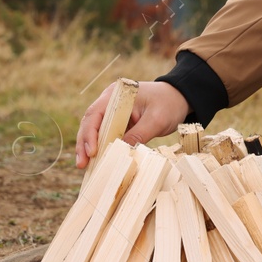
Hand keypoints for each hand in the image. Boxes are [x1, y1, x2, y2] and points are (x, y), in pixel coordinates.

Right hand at [74, 80, 189, 168]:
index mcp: (116, 95)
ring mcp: (112, 111)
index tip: (92, 152)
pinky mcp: (117, 121)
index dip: (90, 134)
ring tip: (84, 166)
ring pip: (94, 129)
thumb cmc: (168, 104)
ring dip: (88, 147)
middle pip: (89, 122)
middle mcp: (110, 101)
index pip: (95, 114)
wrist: (179, 97)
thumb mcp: (156, 121)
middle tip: (81, 164)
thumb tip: (121, 152)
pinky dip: (99, 147)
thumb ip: (139, 135)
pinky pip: (104, 134)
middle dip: (84, 144)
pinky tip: (96, 161)